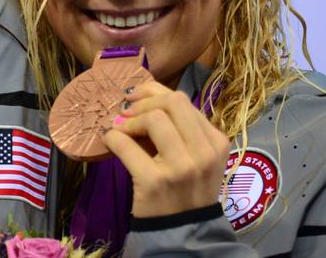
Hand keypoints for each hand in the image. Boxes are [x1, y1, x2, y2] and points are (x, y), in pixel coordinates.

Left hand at [102, 81, 229, 217]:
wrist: (182, 232)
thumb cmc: (185, 189)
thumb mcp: (194, 157)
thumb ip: (177, 129)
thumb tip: (139, 97)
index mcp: (216, 142)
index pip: (183, 101)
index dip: (153, 93)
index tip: (136, 98)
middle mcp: (204, 153)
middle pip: (172, 103)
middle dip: (142, 102)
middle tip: (125, 112)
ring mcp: (181, 168)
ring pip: (154, 119)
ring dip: (129, 120)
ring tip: (121, 131)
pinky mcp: (155, 182)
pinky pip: (126, 144)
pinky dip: (112, 138)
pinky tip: (109, 141)